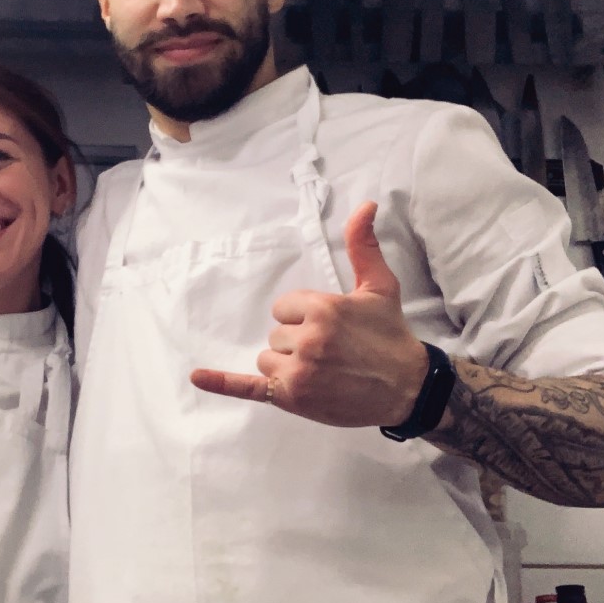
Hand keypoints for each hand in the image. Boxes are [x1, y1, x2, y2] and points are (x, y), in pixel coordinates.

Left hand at [189, 201, 429, 427]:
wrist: (406, 388)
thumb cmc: (390, 335)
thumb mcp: (379, 286)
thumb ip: (363, 246)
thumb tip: (365, 204)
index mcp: (322, 309)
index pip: (284, 307)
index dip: (304, 317)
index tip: (332, 328)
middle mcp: (307, 339)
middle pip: (276, 335)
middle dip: (298, 342)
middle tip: (333, 353)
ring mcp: (298, 372)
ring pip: (267, 359)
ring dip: (287, 365)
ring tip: (323, 372)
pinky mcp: (292, 398)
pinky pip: (247, 387)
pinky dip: (222, 383)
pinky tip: (197, 375)